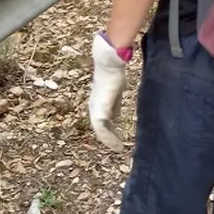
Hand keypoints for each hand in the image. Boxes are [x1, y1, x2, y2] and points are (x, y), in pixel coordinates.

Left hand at [88, 32, 130, 151]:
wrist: (110, 65)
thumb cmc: (114, 74)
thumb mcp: (116, 92)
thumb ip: (115, 104)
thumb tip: (117, 116)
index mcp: (98, 102)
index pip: (102, 121)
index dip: (109, 131)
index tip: (118, 139)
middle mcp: (94, 107)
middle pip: (100, 128)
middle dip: (109, 138)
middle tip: (118, 148)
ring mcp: (96, 109)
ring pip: (100, 131)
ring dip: (110, 140)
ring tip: (119, 149)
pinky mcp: (99, 111)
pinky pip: (102, 130)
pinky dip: (109, 138)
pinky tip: (117, 144)